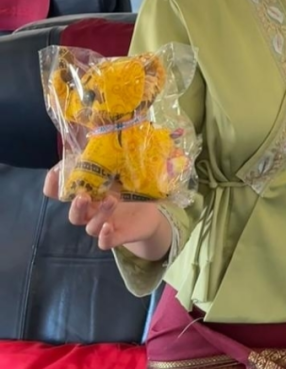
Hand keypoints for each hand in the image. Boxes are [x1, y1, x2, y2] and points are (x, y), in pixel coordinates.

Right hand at [43, 165, 166, 253]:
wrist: (150, 212)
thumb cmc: (129, 188)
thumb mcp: (120, 170)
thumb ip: (108, 155)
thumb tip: (102, 126)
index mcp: (86, 193)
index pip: (58, 192)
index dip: (52, 184)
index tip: (55, 172)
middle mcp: (90, 211)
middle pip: (73, 213)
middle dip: (75, 204)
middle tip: (83, 195)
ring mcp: (101, 224)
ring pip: (89, 226)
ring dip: (98, 214)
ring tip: (112, 199)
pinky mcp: (117, 235)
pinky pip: (104, 242)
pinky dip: (104, 237)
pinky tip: (108, 228)